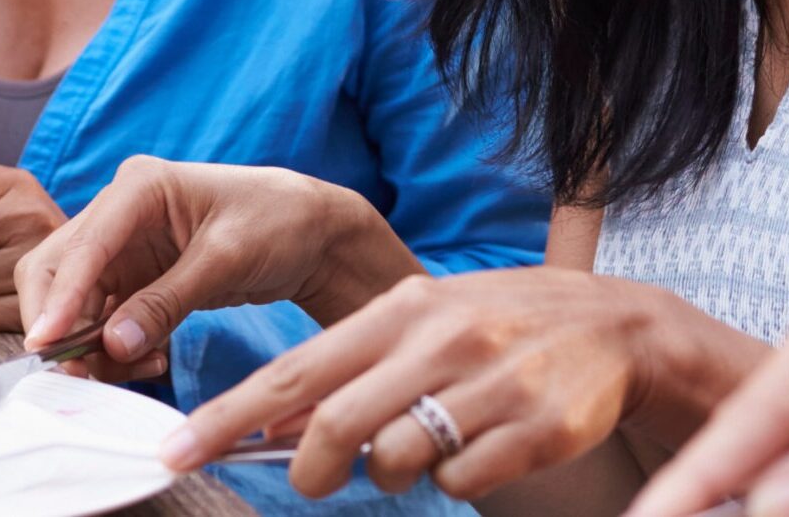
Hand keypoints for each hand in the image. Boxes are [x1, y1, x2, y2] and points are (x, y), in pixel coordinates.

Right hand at [14, 157, 414, 368]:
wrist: (311, 233)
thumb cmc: (277, 221)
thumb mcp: (228, 257)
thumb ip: (169, 300)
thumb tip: (111, 344)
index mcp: (140, 187)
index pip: (82, 245)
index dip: (60, 297)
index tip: (46, 344)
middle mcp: (119, 214)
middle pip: (54, 274)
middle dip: (62, 327)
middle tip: (81, 374)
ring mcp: (123, 250)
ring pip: (73, 307)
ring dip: (91, 348)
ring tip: (145, 365)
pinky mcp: (133, 281)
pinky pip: (100, 324)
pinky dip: (114, 350)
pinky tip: (154, 359)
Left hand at [160, 267, 684, 503]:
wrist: (616, 324)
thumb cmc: (501, 326)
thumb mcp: (426, 322)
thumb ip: (356, 366)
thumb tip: (273, 427)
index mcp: (406, 308)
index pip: (297, 372)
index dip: (229, 417)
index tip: (172, 452)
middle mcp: (441, 340)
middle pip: (335, 429)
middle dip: (311, 470)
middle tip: (321, 478)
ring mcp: (489, 383)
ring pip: (396, 462)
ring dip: (397, 470)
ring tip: (431, 439)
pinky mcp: (532, 427)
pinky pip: (461, 481)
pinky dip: (459, 476)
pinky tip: (483, 444)